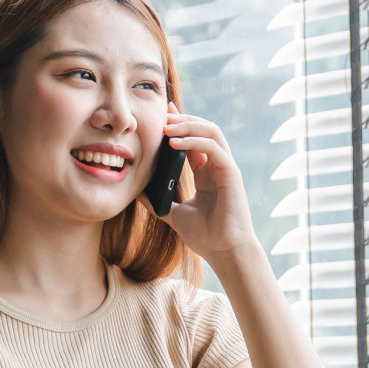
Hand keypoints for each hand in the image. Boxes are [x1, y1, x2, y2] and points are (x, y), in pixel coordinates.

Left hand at [159, 111, 259, 264]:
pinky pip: (214, 147)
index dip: (179, 125)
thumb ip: (158, 202)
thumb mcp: (173, 215)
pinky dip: (194, 140)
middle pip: (203, 129)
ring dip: (188, 124)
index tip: (162, 116)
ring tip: (167, 126)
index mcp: (205, 174)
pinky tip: (175, 143)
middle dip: (183, 118)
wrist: (224, 252)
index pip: (193, 140)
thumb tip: (137, 193)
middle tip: (162, 116)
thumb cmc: (206, 237)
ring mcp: (225, 168)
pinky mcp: (231, 173)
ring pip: (211, 131)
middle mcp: (217, 167)